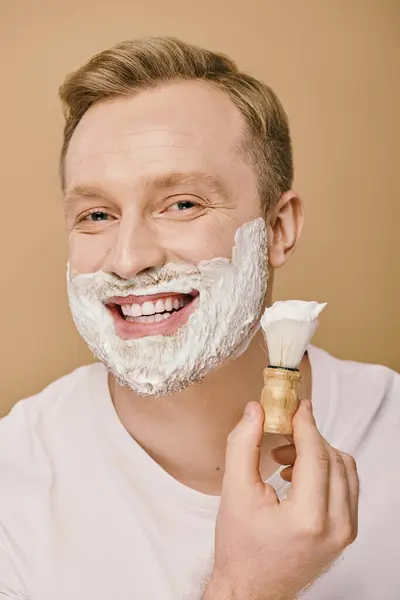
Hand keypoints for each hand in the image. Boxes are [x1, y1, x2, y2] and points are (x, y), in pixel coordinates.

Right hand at [204, 399, 358, 599]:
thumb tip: (256, 410)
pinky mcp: (345, 534)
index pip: (316, 454)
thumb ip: (243, 445)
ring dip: (318, 453)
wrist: (250, 589)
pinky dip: (326, 471)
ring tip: (285, 457)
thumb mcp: (234, 492)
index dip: (306, 424)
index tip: (297, 405)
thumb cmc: (240, 547)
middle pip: (333, 459)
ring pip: (345, 471)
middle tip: (281, 430)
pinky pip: (346, 487)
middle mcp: (336, 526)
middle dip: (308, 437)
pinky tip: (297, 474)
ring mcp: (345, 532)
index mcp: (308, 518)